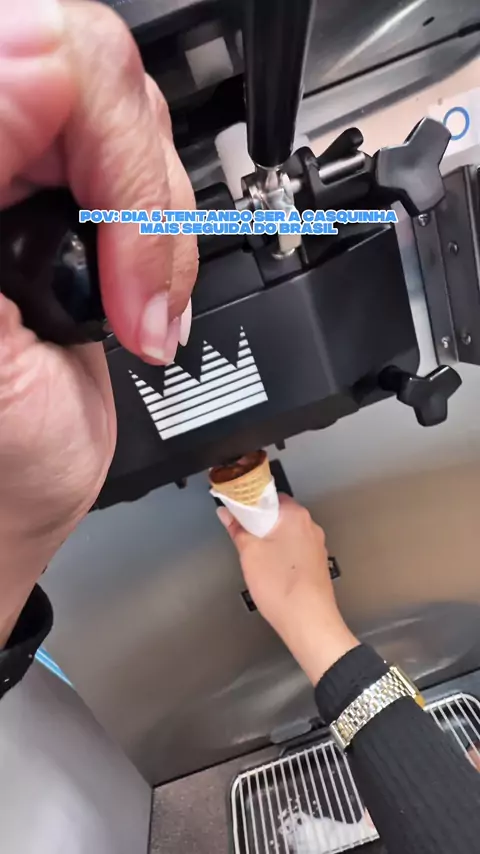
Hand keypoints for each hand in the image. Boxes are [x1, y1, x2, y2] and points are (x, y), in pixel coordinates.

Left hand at [0, 0, 197, 643]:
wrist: (15, 496)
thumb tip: (33, 56)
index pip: (29, 54)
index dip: (91, 129)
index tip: (102, 237)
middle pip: (93, 72)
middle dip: (136, 194)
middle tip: (128, 292)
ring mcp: (33, 177)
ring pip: (138, 119)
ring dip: (157, 228)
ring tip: (134, 312)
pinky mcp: (81, 208)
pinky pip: (155, 172)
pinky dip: (170, 242)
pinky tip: (142, 297)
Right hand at [218, 495, 358, 684]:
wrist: (308, 621)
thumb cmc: (285, 589)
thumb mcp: (249, 553)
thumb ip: (237, 529)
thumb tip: (227, 515)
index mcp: (295, 516)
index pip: (269, 494)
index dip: (249, 501)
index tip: (235, 507)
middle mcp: (309, 527)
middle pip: (278, 513)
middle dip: (258, 522)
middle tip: (241, 532)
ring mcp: (315, 545)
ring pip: (286, 532)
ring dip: (270, 538)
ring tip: (254, 554)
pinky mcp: (315, 562)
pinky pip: (294, 548)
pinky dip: (281, 552)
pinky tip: (270, 567)